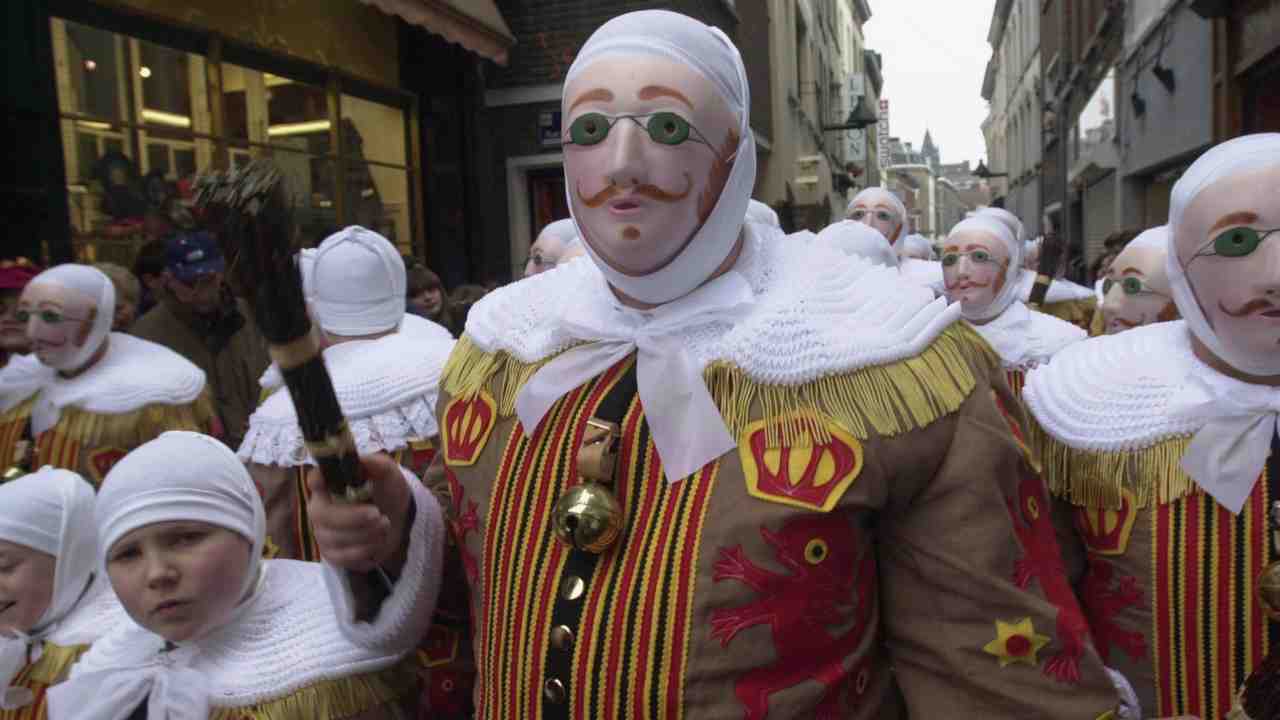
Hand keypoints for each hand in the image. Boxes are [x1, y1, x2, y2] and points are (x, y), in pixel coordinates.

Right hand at [306, 453, 411, 572]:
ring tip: (385, 525)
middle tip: (379, 515)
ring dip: (367, 534)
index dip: (318, 481)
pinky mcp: (333, 554)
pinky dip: (366, 551)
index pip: (315, 480)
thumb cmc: (387, 491)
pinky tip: (377, 542)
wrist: (398, 519)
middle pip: (322, 516)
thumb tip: (360, 460)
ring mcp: (324, 533)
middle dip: (354, 518)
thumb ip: (375, 464)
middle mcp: (320, 508)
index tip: (324, 481)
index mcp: (330, 484)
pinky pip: (343, 558)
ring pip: (335, 539)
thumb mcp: (387, 473)